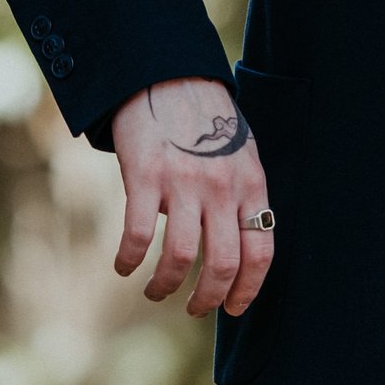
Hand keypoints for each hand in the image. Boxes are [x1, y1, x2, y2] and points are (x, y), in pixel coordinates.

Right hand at [110, 77, 274, 316]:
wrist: (168, 75)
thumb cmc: (205, 120)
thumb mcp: (240, 155)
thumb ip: (242, 197)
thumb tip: (237, 246)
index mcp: (251, 185)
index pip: (261, 251)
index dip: (248, 289)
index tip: (234, 308)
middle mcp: (222, 188)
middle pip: (224, 262)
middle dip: (209, 297)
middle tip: (194, 309)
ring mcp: (185, 182)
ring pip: (182, 256)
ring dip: (166, 285)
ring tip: (156, 292)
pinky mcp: (147, 175)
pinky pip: (138, 234)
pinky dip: (130, 259)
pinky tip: (124, 266)